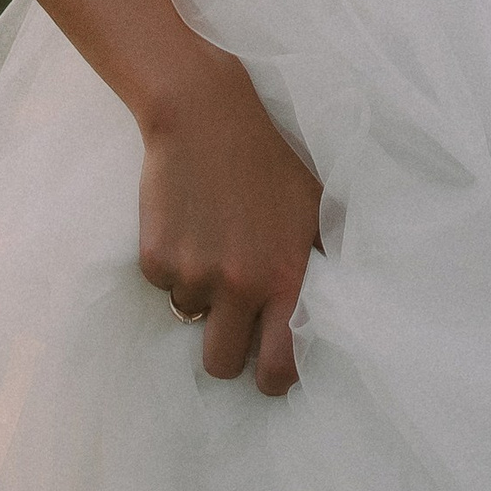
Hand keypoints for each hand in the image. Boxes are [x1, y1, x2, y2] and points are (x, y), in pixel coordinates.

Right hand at [137, 46, 325, 394]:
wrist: (206, 113)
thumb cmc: (269, 158)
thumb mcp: (311, 207)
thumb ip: (317, 262)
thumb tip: (334, 311)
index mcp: (285, 275)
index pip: (279, 367)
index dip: (272, 378)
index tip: (269, 370)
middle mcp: (240, 283)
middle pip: (222, 364)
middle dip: (226, 348)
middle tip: (230, 315)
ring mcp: (195, 273)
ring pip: (189, 318)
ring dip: (199, 293)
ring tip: (210, 240)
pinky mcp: (156, 260)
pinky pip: (163, 286)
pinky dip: (171, 264)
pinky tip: (186, 222)